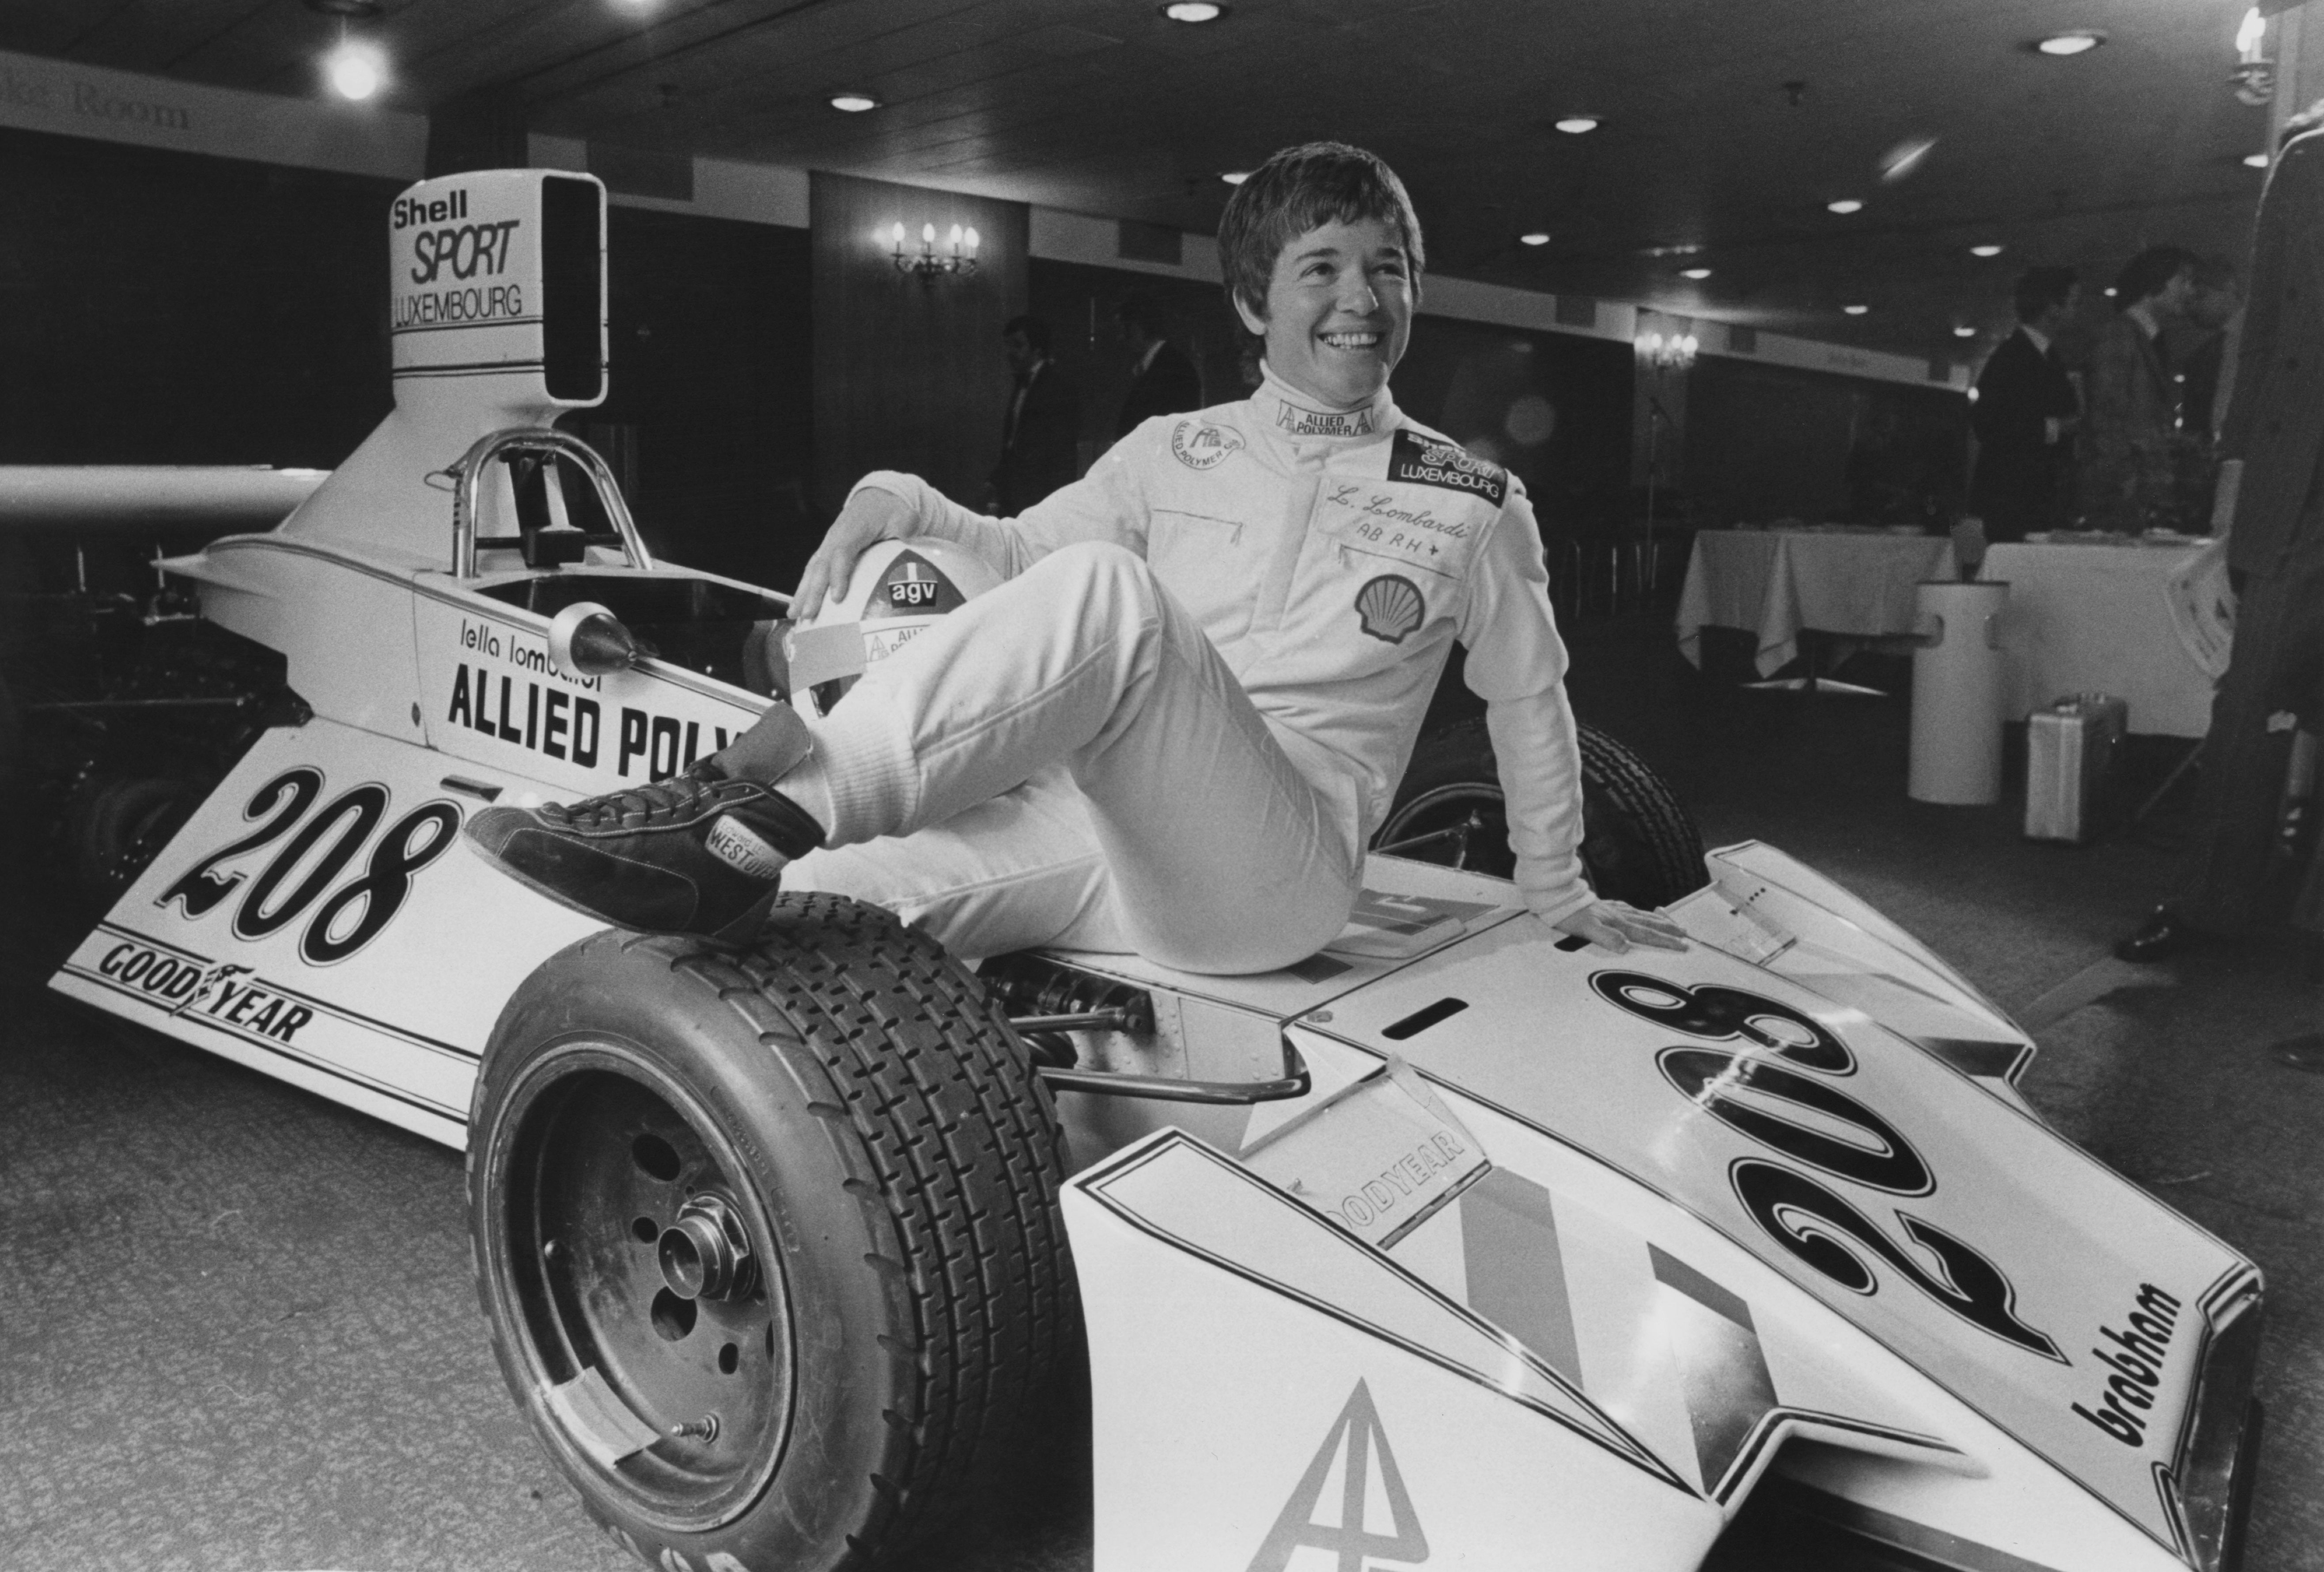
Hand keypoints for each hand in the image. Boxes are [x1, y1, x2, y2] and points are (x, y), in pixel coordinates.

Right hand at [793, 486, 917, 617]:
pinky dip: (805, 587)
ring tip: (794, 615)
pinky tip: (800, 604)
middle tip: (807, 615)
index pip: (842, 553)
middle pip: (821, 566)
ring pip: (812, 569)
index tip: (837, 598)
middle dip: (812, 592)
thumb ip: (905, 535)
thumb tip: (911, 559)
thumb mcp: (904, 518)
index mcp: (854, 528)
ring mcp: (829, 543)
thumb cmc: (894, 510)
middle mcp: (835, 536)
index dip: (838, 575)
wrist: (880, 497)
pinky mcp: (827, 550)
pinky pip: (813, 569)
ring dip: (802, 592)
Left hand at [1550, 899, 1689, 954]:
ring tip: (1673, 924)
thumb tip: (1625, 946)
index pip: (1647, 935)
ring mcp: (1613, 909)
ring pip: (1642, 916)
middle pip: (1650, 924)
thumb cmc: (1569, 916)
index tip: (1683, 945)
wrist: (1557, 897)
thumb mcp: (1586, 930)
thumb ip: (1606, 937)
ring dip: (1659, 921)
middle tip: (1686, 935)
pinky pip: (1630, 910)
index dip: (1666, 941)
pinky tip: (1641, 913)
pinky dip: (1641, 913)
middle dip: (1669, 930)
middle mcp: (1619, 915)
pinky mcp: (1606, 906)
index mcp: (1618, 924)